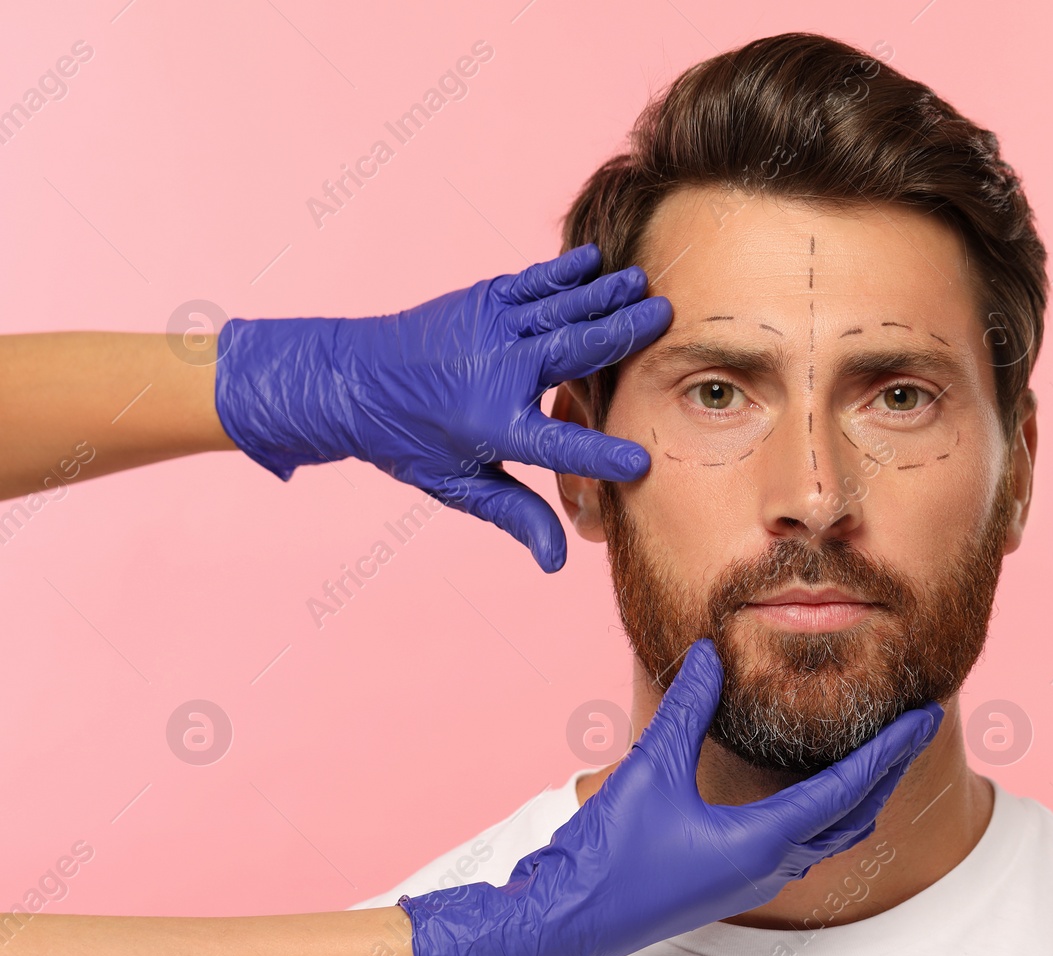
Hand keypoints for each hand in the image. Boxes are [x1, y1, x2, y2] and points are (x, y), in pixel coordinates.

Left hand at [213, 244, 669, 570]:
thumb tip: (557, 563)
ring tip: (645, 283)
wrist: (350, 380)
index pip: (558, 447)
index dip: (600, 456)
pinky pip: (532, 283)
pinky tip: (594, 260)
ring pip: (560, 309)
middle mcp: (497, 372)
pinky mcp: (482, 301)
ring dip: (604, 295)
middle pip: (574, 351)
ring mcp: (490, 329)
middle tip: (668, 316)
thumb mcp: (459, 487)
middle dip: (623, 333)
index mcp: (494, 426)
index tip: (640, 464)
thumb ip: (515, 517)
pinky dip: (564, 272)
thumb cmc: (410, 441)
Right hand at [398, 638, 942, 955]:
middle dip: (889, 769)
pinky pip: (803, 848)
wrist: (565, 922)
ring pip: (832, 838)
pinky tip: (816, 794)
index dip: (889, 748)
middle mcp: (770, 867)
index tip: (923, 716)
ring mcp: (753, 881)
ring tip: (879, 756)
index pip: (848, 788)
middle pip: (854, 815)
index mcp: (763, 841)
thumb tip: (708, 653)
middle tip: (915, 727)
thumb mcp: (650, 768)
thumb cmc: (609, 856)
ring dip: (862, 796)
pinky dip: (828, 815)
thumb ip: (687, 708)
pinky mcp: (732, 884)